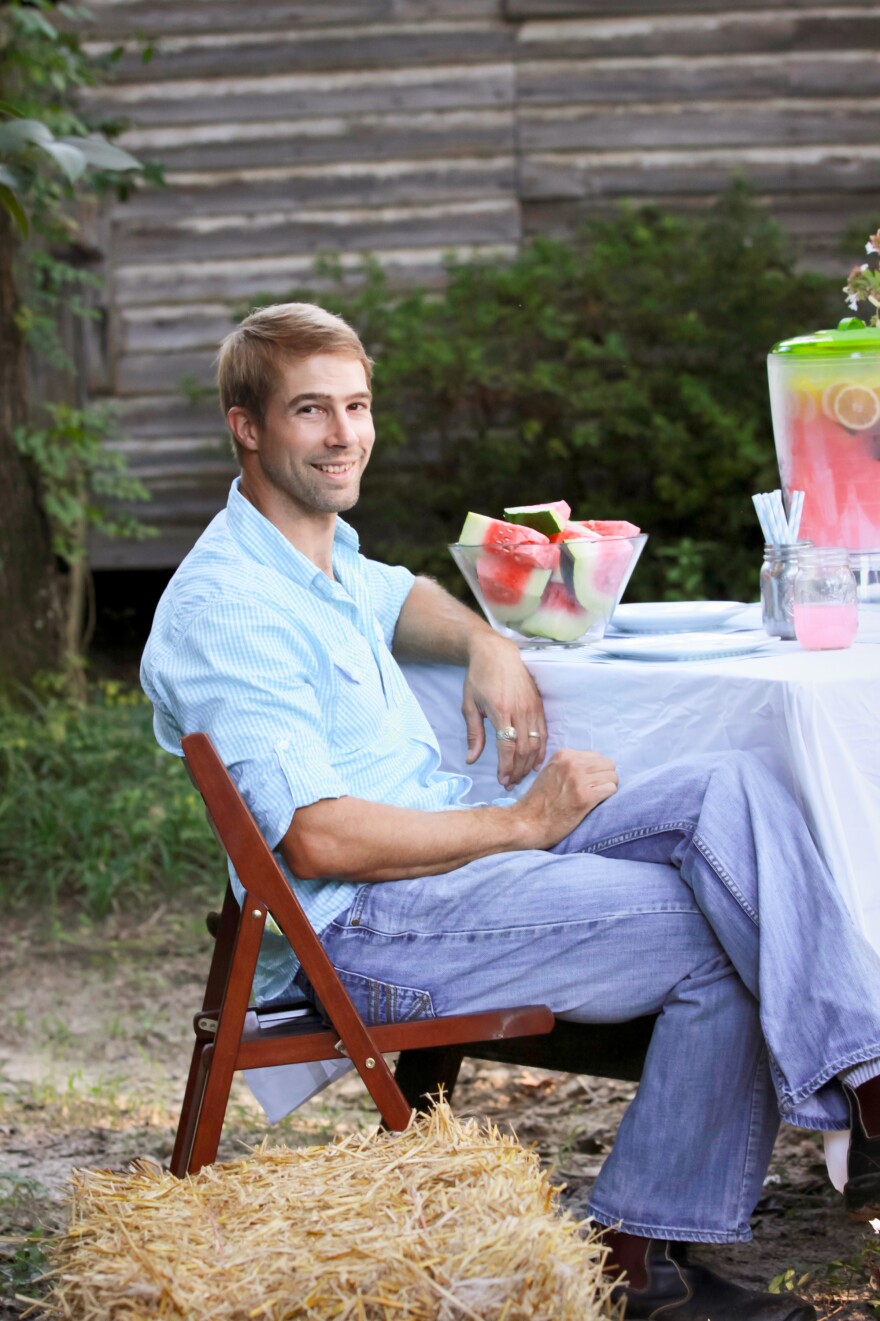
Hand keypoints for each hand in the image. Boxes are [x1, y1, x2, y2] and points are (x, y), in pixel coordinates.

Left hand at [461, 634, 547, 786]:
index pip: (507, 746)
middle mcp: (520, 709)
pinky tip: (535, 763)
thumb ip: (473, 734)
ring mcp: (532, 707)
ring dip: (529, 764)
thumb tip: (471, 759)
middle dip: (518, 770)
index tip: (502, 780)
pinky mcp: (539, 705)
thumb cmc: (479, 678)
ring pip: (536, 743)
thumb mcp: (469, 705)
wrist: (496, 653)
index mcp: (500, 710)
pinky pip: (544, 733)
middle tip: (510, 784)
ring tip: (520, 777)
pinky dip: (541, 751)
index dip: (506, 766)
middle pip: (524, 748)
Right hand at [512, 748, 617, 848]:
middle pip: (608, 765)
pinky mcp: (585, 797)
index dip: (596, 772)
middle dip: (604, 779)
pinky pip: (611, 789)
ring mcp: (578, 779)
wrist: (527, 822)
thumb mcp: (551, 772)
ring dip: (606, 789)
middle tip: (593, 792)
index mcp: (564, 755)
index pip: (598, 756)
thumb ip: (570, 765)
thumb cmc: (540, 802)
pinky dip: (606, 798)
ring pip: (613, 777)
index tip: (587, 784)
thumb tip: (597, 765)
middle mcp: (572, 763)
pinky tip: (593, 804)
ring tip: (592, 799)